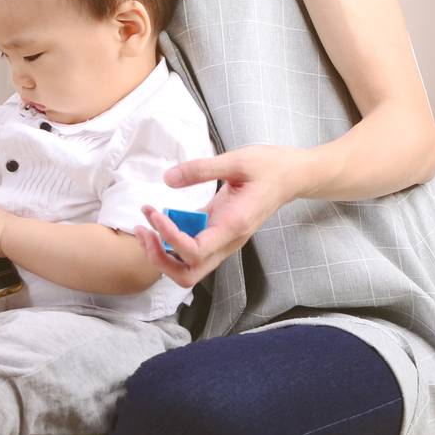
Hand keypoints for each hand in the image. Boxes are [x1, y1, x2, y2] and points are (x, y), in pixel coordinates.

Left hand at [134, 144, 309, 286]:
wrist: (293, 176)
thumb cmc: (269, 167)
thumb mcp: (236, 160)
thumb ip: (202, 169)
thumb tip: (168, 179)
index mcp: (234, 226)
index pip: (195, 251)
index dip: (170, 238)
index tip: (155, 213)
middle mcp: (228, 241)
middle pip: (188, 274)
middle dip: (159, 259)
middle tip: (142, 230)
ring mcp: (224, 241)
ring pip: (188, 268)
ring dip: (162, 254)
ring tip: (145, 224)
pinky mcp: (219, 234)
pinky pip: (191, 251)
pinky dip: (171, 241)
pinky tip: (159, 217)